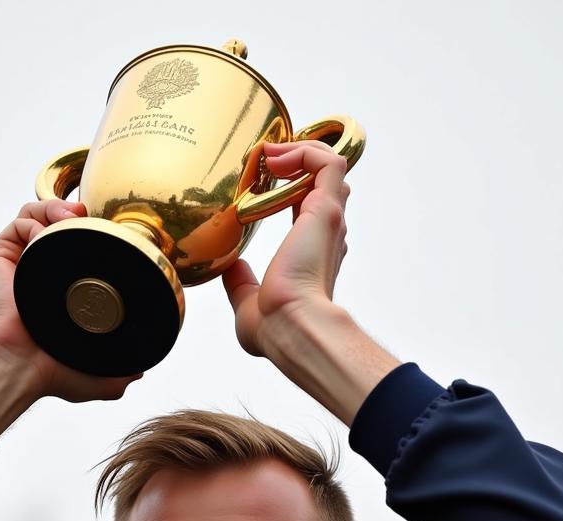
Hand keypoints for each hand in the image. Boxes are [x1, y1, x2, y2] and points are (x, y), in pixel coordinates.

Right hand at [0, 201, 140, 436]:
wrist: (20, 366)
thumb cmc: (50, 373)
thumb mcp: (100, 378)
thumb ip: (121, 373)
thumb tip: (138, 369)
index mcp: (57, 296)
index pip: (74, 255)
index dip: (92, 239)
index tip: (109, 236)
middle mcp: (37, 276)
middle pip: (55, 228)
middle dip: (74, 214)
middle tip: (89, 215)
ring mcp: (18, 265)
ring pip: (36, 218)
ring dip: (56, 208)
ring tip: (74, 214)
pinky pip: (19, 223)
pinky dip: (36, 219)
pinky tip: (50, 231)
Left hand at [222, 141, 349, 357]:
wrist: (290, 328)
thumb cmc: (276, 328)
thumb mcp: (248, 303)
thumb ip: (241, 284)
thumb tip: (232, 268)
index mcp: (312, 256)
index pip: (311, 212)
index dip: (292, 190)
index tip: (263, 183)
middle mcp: (325, 235)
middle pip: (326, 183)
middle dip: (299, 162)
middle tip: (266, 162)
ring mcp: (328, 221)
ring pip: (330, 166)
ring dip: (300, 151)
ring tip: (269, 155)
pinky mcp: (326, 208)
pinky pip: (327, 162)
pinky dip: (303, 150)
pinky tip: (275, 158)